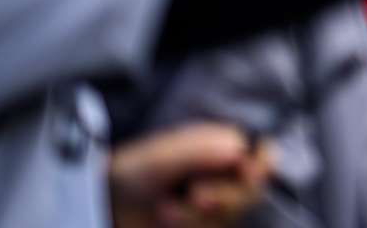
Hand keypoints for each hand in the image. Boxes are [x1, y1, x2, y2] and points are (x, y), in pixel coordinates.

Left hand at [108, 122, 273, 227]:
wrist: (104, 207)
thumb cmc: (130, 174)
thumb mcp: (161, 159)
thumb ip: (200, 152)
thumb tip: (239, 151)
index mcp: (218, 147)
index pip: (262, 155)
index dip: (261, 165)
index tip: (247, 175)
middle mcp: (222, 174)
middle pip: (252, 191)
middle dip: (225, 198)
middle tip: (195, 196)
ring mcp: (214, 202)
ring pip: (232, 215)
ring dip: (197, 217)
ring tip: (165, 211)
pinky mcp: (203, 224)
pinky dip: (192, 226)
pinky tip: (168, 219)